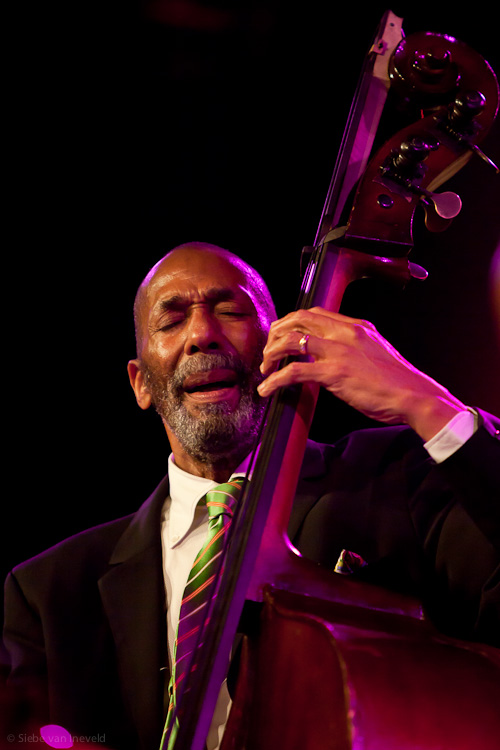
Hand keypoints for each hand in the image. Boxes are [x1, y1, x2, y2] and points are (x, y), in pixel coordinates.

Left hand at [257, 307, 466, 440]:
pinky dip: (274, 380)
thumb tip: (331, 357)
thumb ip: (354, 349)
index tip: (282, 335)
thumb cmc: (398, 382)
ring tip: (265, 369)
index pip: (315, 312)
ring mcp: (338, 351)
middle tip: (268, 352)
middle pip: (298, 319)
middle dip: (276, 333)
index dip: (292, 322)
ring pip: (290, 341)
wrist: (414, 396)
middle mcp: (345, 333)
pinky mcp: (334, 373)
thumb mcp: (375, 353)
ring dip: (271, 354)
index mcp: (356, 327)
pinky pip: (294, 371)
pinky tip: (267, 389)